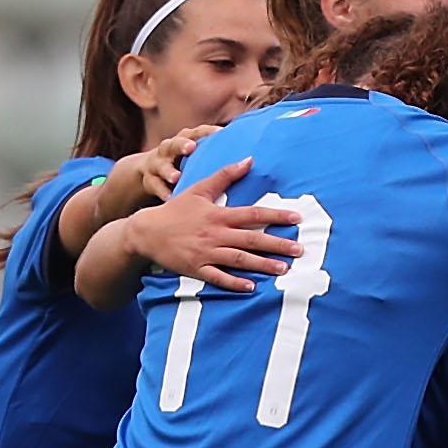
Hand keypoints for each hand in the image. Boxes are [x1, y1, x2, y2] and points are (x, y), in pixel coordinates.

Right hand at [106, 128, 210, 214]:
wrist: (143, 172)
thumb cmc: (177, 164)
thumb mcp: (190, 156)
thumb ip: (208, 154)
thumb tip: (242, 154)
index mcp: (181, 142)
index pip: (194, 132)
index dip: (205, 131)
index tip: (219, 132)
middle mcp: (167, 150)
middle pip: (174, 143)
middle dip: (182, 144)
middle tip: (191, 147)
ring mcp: (155, 164)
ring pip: (161, 165)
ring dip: (168, 170)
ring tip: (176, 178)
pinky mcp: (148, 179)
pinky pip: (153, 185)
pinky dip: (161, 191)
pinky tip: (169, 198)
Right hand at [130, 158, 303, 292]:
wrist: (146, 231)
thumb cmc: (176, 210)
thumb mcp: (199, 189)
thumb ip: (226, 175)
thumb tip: (249, 160)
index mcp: (218, 214)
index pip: (253, 215)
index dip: (276, 216)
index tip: (296, 219)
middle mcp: (215, 234)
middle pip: (251, 240)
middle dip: (277, 245)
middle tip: (300, 249)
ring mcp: (206, 253)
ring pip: (239, 260)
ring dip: (262, 265)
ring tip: (284, 269)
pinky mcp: (196, 268)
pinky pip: (218, 278)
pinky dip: (234, 283)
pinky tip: (251, 287)